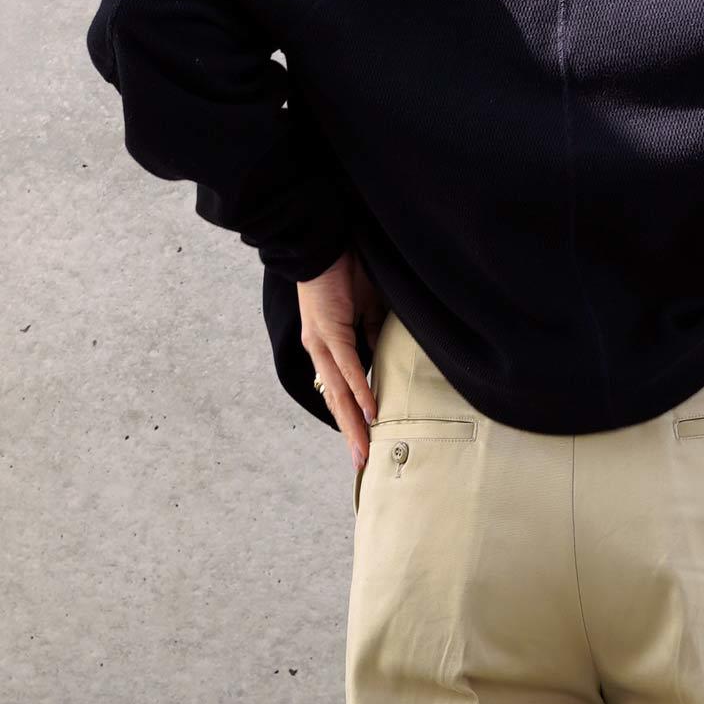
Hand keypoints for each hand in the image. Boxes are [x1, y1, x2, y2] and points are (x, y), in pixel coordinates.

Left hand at [298, 250, 387, 470]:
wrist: (324, 240)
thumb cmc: (347, 269)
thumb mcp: (367, 307)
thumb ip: (373, 332)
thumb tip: (384, 353)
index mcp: (327, 346)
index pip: (339, 391)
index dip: (350, 419)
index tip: (364, 444)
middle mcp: (319, 349)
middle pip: (335, 401)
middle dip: (350, 434)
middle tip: (362, 463)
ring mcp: (322, 341)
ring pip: (339, 391)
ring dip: (354, 423)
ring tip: (365, 449)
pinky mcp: (329, 328)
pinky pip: (348, 364)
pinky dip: (360, 389)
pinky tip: (370, 410)